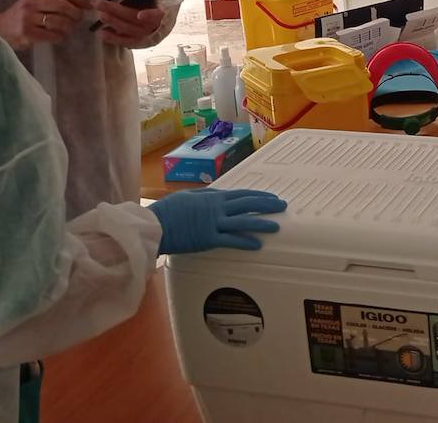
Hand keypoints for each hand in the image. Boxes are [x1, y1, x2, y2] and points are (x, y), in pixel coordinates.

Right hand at [0, 0, 92, 50]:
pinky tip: (58, 36)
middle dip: (76, 13)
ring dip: (69, 26)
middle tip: (79, 19)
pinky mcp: (27, 33)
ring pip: (60, 22)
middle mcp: (32, 3)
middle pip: (64, 6)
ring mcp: (28, 18)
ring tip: (69, 28)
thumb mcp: (36, 0)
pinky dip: (60, 36)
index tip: (90, 4)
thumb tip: (83, 3)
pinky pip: (53, 35)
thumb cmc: (24, 14)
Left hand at [97, 0, 168, 47]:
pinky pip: (127, 42)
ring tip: (100, 15)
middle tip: (100, 5)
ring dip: (114, 24)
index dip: (151, 16)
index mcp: (164, 10)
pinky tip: (102, 34)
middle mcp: (156, 25)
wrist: (159, 14)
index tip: (140, 16)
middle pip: (136, 21)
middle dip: (118, 13)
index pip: (160, 15)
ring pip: (131, 31)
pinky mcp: (139, 42)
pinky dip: (115, 39)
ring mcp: (147, 35)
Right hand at [148, 188, 286, 254]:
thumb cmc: (168, 210)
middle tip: (283, 206)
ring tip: (276, 226)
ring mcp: (214, 223)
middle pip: (247, 205)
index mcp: (213, 197)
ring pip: (243, 222)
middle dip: (267, 205)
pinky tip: (257, 244)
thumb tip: (218, 194)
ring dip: (261, 223)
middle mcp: (217, 208)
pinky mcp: (208, 239)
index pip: (242, 195)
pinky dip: (245, 242)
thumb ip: (205, 195)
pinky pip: (231, 240)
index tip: (272, 197)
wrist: (154, 224)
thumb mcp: (188, 196)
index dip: (259, 195)